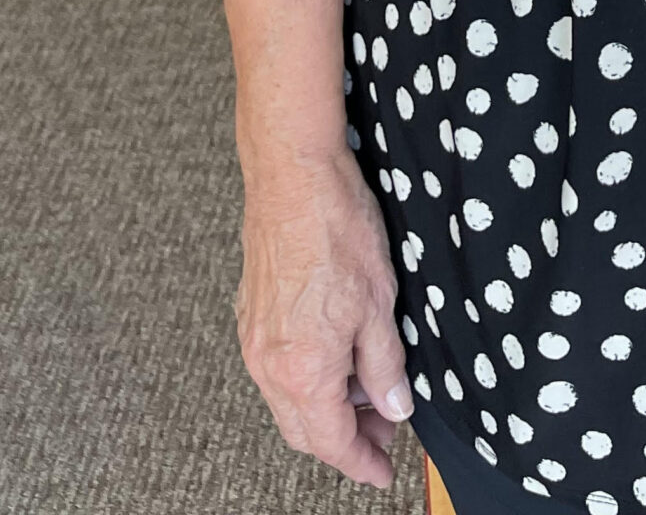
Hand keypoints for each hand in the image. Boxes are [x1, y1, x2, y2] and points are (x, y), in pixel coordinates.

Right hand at [236, 149, 412, 487]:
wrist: (293, 175)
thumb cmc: (336, 229)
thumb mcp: (380, 302)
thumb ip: (385, 365)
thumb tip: (395, 406)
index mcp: (303, 370)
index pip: (332, 442)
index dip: (362, 462)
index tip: (383, 471)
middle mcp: (268, 365)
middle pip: (305, 430)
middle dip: (345, 437)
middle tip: (385, 425)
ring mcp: (253, 340)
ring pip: (288, 400)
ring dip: (326, 405)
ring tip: (367, 383)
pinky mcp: (250, 314)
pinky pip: (276, 369)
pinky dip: (306, 376)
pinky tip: (337, 352)